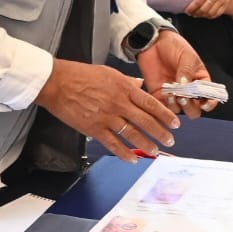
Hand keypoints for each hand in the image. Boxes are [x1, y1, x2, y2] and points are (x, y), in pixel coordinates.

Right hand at [33, 59, 178, 161]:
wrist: (58, 83)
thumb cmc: (81, 75)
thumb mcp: (109, 73)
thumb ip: (127, 81)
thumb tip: (140, 84)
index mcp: (124, 88)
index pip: (151, 104)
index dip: (165, 115)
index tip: (174, 123)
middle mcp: (119, 104)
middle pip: (146, 121)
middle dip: (161, 133)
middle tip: (170, 140)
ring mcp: (107, 117)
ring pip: (132, 134)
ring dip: (146, 144)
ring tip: (155, 151)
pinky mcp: (94, 128)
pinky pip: (113, 144)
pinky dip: (124, 153)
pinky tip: (132, 158)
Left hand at [137, 30, 215, 118]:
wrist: (154, 42)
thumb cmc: (174, 46)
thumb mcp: (186, 56)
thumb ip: (187, 72)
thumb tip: (185, 86)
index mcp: (200, 81)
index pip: (209, 97)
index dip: (210, 103)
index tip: (205, 104)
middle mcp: (189, 91)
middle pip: (194, 109)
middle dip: (191, 107)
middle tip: (184, 98)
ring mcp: (174, 94)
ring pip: (179, 110)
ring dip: (177, 105)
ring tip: (172, 93)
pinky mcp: (160, 95)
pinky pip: (164, 107)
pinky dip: (165, 105)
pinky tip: (165, 93)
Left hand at [184, 0, 232, 17]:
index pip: (198, 1)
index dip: (191, 7)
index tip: (186, 10)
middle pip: (204, 8)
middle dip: (195, 12)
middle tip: (190, 13)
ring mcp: (221, 0)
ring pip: (210, 13)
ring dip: (202, 15)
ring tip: (196, 14)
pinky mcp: (225, 3)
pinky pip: (217, 13)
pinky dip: (210, 16)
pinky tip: (205, 14)